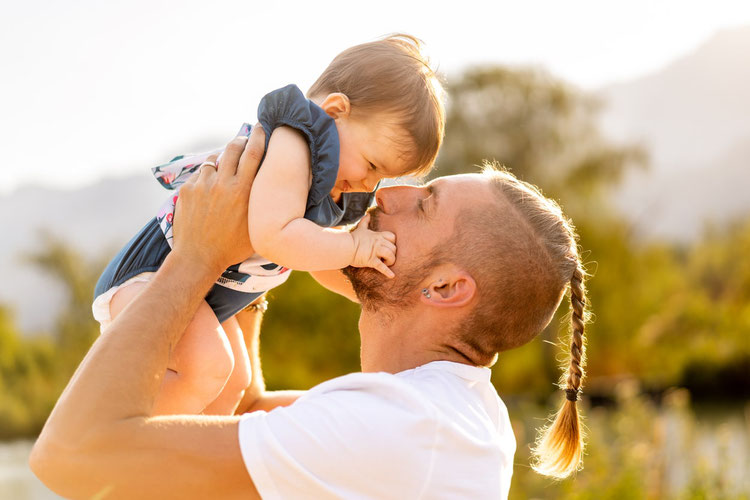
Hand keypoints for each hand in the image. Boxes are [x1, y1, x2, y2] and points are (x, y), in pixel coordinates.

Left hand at [173, 125, 265, 272]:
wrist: (198, 258)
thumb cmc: (232, 247)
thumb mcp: (257, 225)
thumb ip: (263, 204)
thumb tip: (271, 189)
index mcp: (244, 191)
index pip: (254, 153)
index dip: (259, 136)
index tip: (261, 127)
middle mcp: (223, 183)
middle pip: (234, 148)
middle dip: (241, 140)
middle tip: (245, 140)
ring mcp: (203, 185)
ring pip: (215, 160)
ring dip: (222, 160)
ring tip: (225, 168)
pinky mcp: (187, 190)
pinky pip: (200, 175)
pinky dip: (207, 177)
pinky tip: (210, 189)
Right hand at [349, 214, 396, 277]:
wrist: (344, 247)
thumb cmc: (353, 239)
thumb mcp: (361, 228)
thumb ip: (365, 222)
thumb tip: (367, 214)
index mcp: (378, 236)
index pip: (393, 237)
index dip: (393, 243)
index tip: (389, 247)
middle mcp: (378, 243)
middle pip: (393, 248)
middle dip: (393, 254)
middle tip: (387, 257)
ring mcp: (375, 252)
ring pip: (390, 256)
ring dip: (391, 261)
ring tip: (386, 263)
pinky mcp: (371, 261)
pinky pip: (382, 267)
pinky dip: (387, 272)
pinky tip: (392, 275)